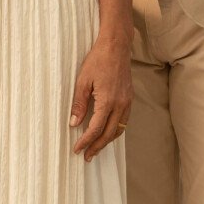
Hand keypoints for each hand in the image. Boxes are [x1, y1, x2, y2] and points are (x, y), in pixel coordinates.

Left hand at [69, 36, 132, 160]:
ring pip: (119, 130)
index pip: (95, 129)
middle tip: (86, 156)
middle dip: (97, 147)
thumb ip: (79, 104)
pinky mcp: (129, 99)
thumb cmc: (98, 61)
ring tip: (96, 148)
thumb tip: (74, 123)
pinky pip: (123, 121)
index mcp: (108, 101)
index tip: (77, 149)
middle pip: (109, 134)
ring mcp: (127, 102)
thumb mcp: (82, 81)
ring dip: (107, 141)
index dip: (86, 141)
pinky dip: (115, 131)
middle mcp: (120, 105)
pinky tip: (107, 132)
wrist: (116, 47)